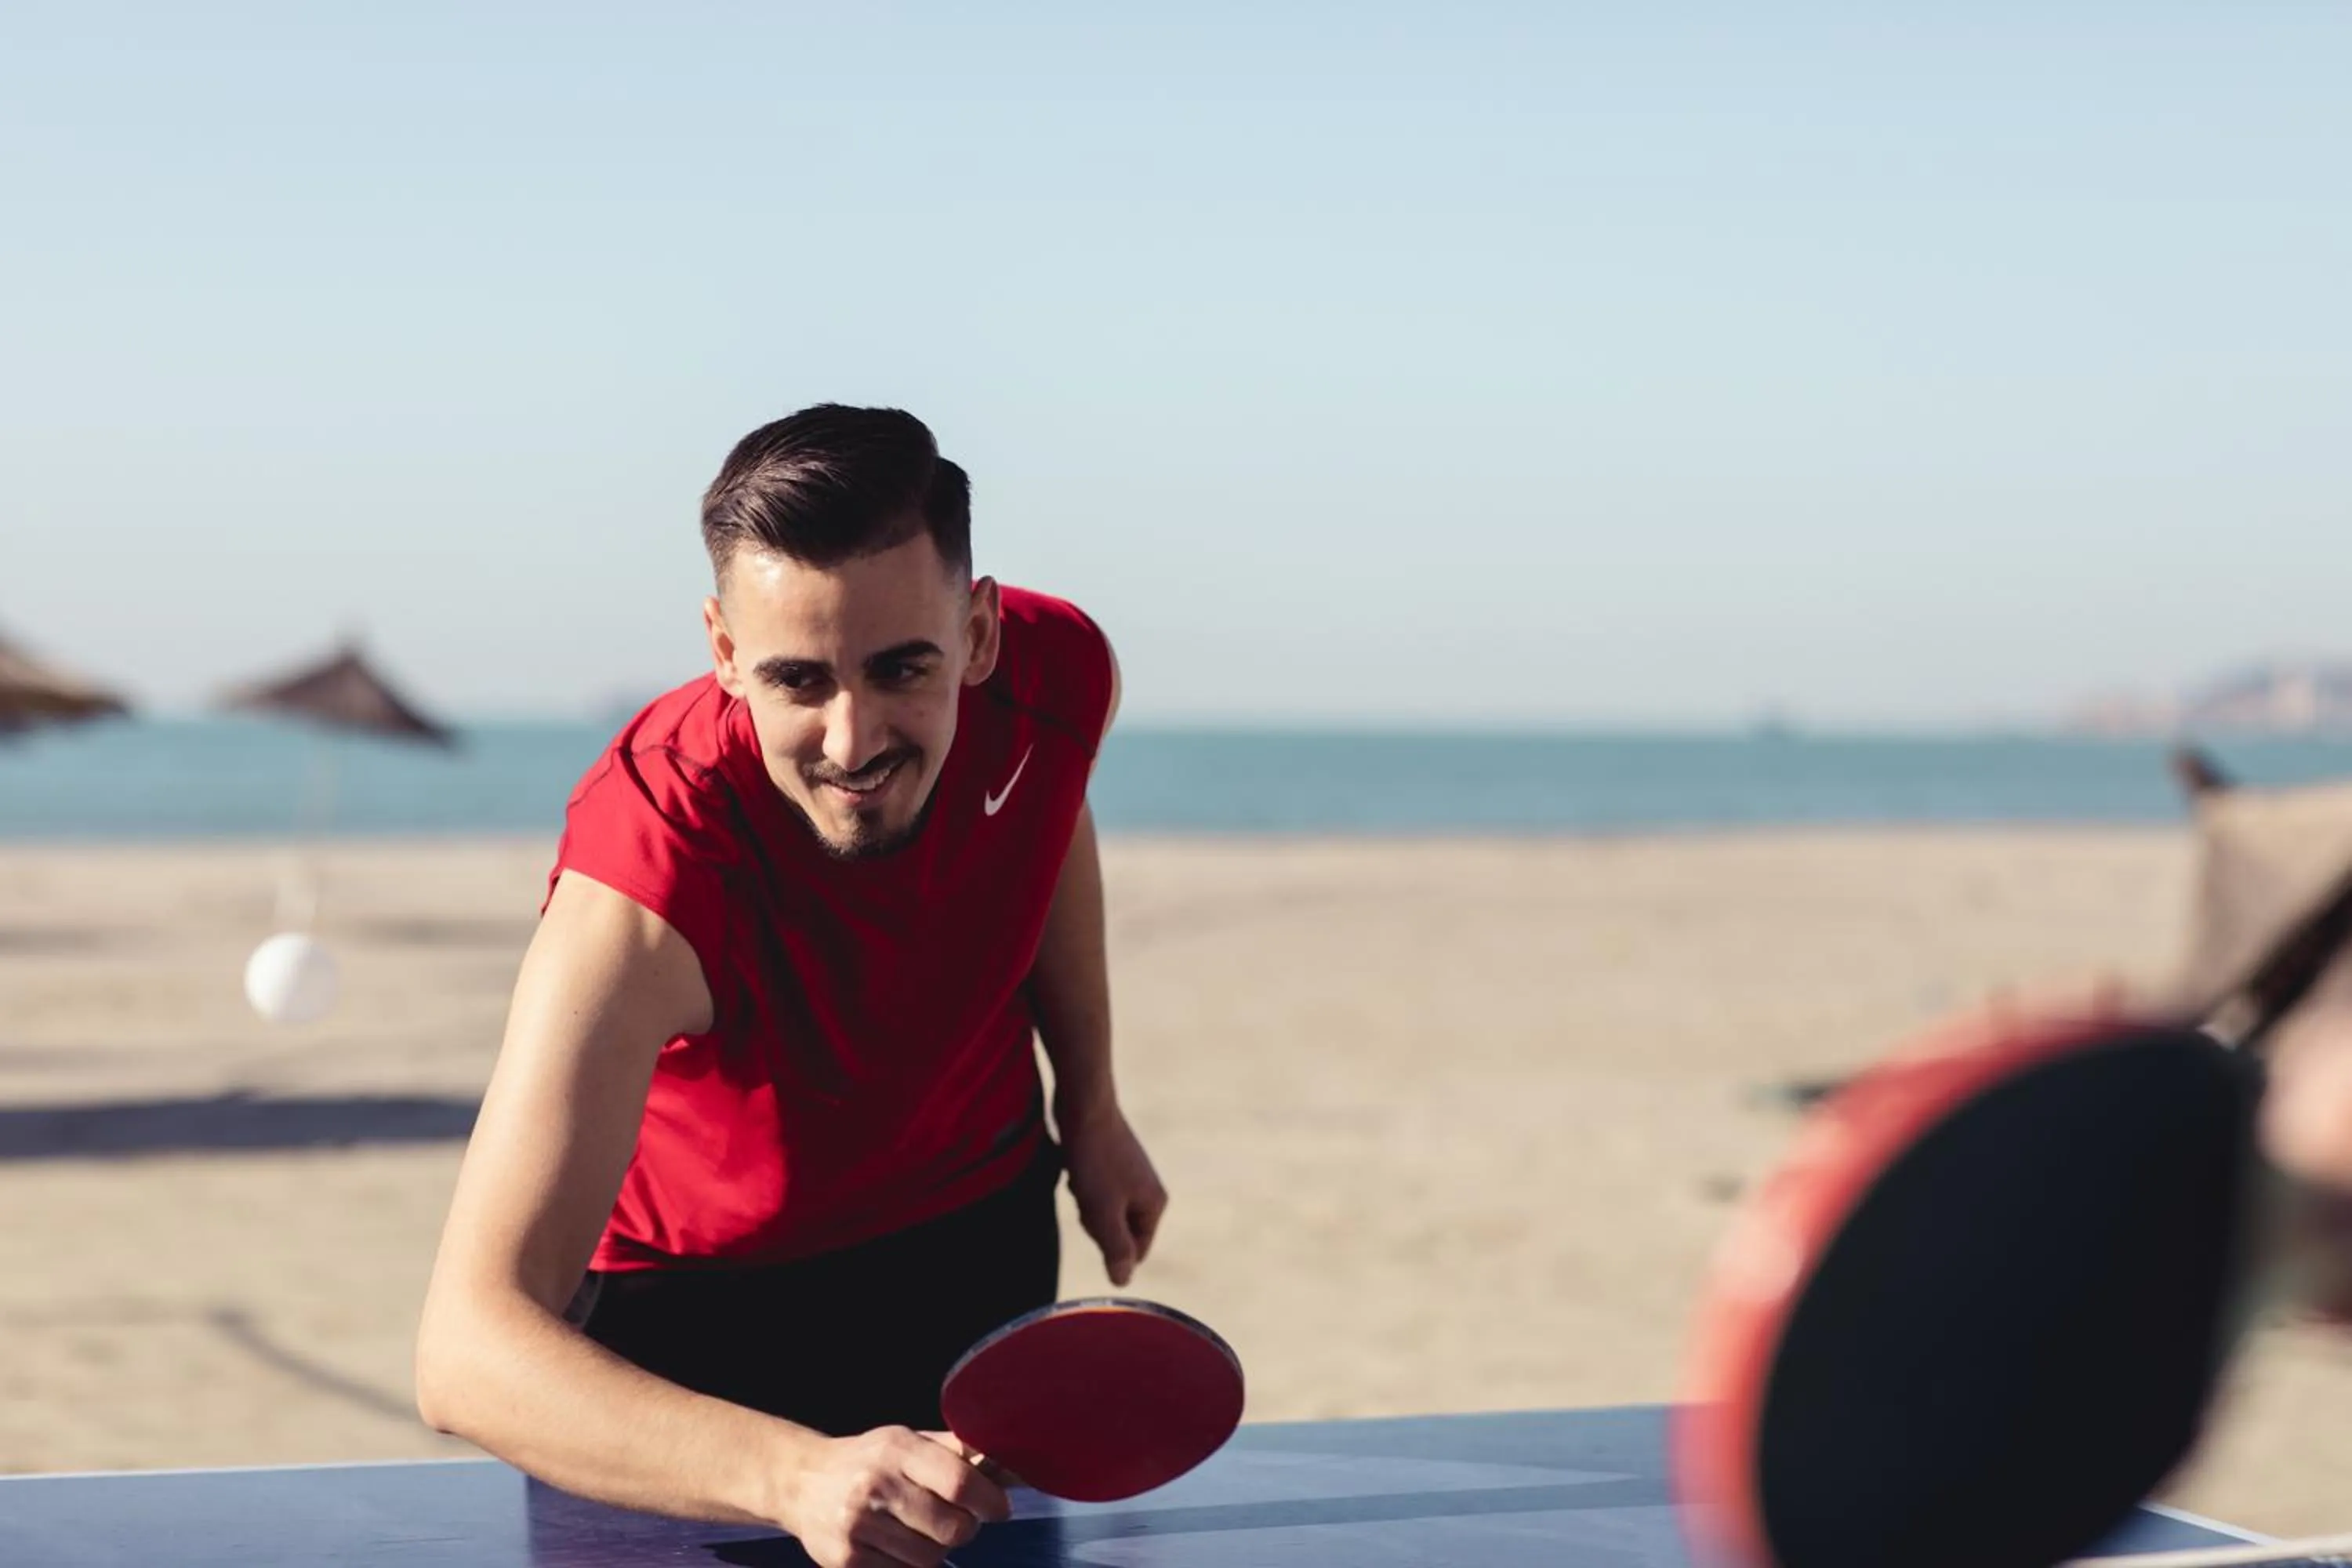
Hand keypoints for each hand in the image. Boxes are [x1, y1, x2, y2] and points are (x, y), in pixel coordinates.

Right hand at [778, 1426, 1008, 1567]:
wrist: (802, 1482)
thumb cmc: (869, 1460)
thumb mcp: (907, 1440)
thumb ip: (954, 1451)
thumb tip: (1008, 1466)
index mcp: (897, 1449)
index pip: (958, 1482)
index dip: (989, 1501)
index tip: (999, 1509)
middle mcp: (875, 1486)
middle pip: (951, 1528)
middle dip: (965, 1529)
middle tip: (958, 1521)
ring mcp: (858, 1526)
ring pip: (930, 1558)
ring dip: (937, 1549)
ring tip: (923, 1531)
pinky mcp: (846, 1561)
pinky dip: (910, 1564)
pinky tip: (899, 1544)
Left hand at [1060, 1098, 1166, 1287]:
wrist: (1083, 1105)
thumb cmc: (1094, 1161)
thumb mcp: (1103, 1212)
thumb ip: (1115, 1250)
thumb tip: (1122, 1283)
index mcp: (1155, 1204)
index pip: (1134, 1252)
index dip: (1108, 1245)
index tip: (1095, 1218)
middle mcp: (1148, 1189)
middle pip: (1117, 1231)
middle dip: (1095, 1221)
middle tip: (1086, 1194)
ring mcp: (1131, 1174)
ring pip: (1102, 1210)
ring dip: (1085, 1201)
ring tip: (1081, 1177)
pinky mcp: (1111, 1161)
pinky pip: (1093, 1189)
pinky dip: (1081, 1183)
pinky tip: (1076, 1165)